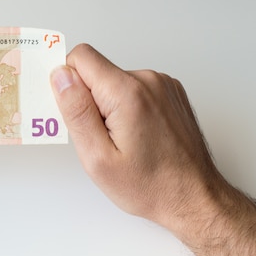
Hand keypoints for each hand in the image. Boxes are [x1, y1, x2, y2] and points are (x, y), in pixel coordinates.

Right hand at [50, 43, 255, 255]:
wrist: (195, 198)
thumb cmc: (150, 185)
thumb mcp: (97, 158)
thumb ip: (76, 111)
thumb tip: (61, 76)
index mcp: (127, 92)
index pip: (80, 57)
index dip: (68, 82)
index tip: (73, 110)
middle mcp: (148, 80)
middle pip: (97, 70)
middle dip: (89, 100)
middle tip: (101, 137)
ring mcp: (163, 84)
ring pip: (114, 80)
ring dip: (109, 105)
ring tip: (123, 139)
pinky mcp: (170, 91)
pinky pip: (133, 87)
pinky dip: (127, 106)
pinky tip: (137, 134)